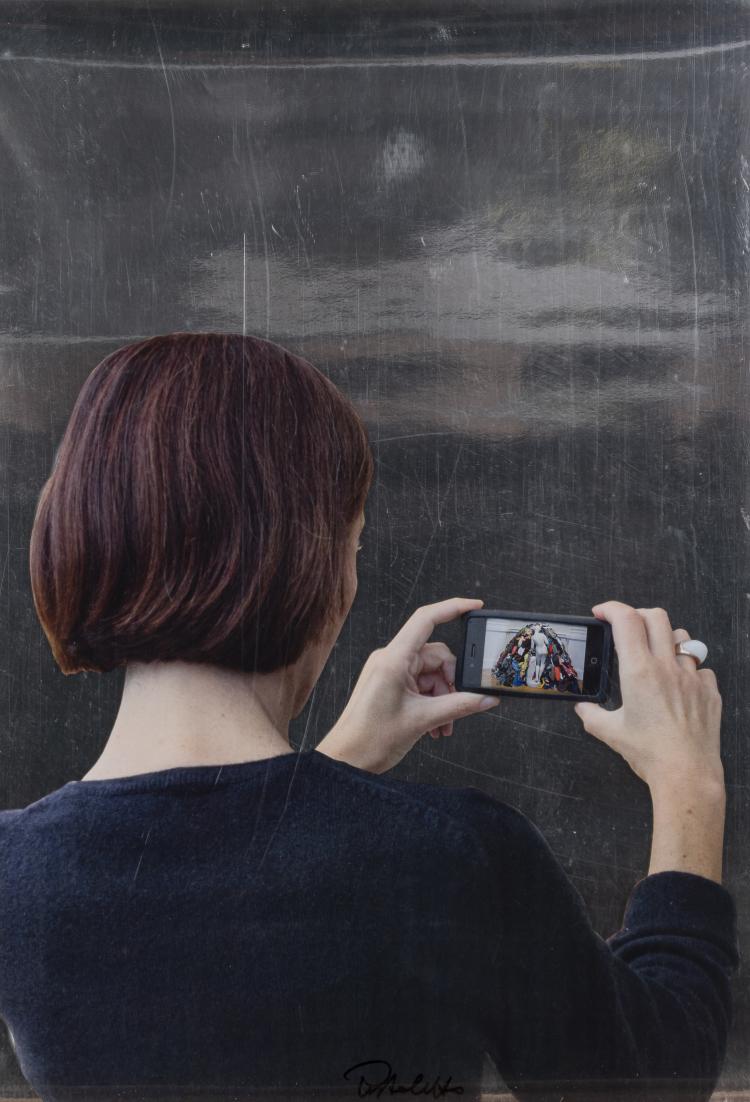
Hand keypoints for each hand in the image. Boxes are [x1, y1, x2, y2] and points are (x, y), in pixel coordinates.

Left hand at [317, 597, 499, 773]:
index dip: (452, 607)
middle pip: (436, 656)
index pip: (426, 619)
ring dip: (443, 697)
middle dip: (451, 682)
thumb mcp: (423, 720)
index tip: (474, 605)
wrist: (346, 759)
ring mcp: (389, 671)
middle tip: (458, 706)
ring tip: (443, 724)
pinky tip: (435, 724)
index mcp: (393, 659)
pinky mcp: (389, 683)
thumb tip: (486, 697)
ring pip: (431, 673)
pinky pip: (420, 684)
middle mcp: (390, 659)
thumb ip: (460, 705)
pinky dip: (432, 701)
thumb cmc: (370, 739)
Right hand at [574, 601, 724, 790]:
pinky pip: (701, 667)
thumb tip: (582, 709)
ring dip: (666, 638)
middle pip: (656, 616)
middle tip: (627, 627)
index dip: (611, 608)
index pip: (626, 620)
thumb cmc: (651, 754)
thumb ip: (592, 716)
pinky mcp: (709, 691)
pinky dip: (689, 669)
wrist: (687, 774)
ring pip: (682, 637)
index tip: (602, 612)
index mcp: (639, 672)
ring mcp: (691, 677)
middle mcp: (667, 668)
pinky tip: (680, 684)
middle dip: (637, 614)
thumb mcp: (611, 733)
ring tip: (657, 654)